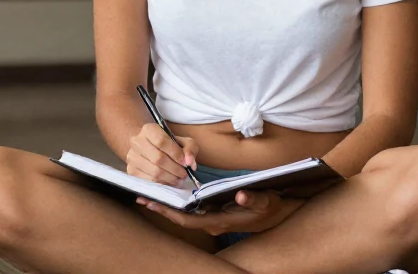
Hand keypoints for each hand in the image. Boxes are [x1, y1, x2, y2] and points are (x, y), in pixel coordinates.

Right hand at [126, 123, 199, 185]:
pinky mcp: (131, 170)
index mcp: (149, 129)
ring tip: (178, 179)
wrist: (147, 147)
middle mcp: (137, 142)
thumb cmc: (167, 144)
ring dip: (170, 178)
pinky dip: (162, 184)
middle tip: (184, 174)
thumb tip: (189, 162)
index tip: (186, 163)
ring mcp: (132, 157)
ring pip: (154, 172)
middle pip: (158, 159)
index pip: (162, 142)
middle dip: (175, 169)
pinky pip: (149, 181)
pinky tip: (169, 182)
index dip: (175, 154)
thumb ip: (190, 148)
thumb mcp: (182, 141)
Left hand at [137, 189, 302, 235]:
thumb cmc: (270, 207)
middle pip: (182, 218)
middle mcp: (213, 223)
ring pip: (185, 214)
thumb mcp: (265, 201)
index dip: (170, 212)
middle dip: (162, 208)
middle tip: (141, 197)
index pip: (189, 220)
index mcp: (221, 221)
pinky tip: (168, 193)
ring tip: (148, 194)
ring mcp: (213, 220)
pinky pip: (192, 210)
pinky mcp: (214, 214)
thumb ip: (252, 200)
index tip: (153, 203)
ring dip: (167, 205)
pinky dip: (178, 202)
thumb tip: (239, 196)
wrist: (277, 214)